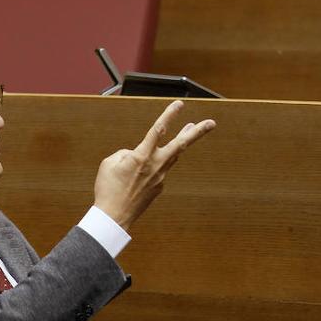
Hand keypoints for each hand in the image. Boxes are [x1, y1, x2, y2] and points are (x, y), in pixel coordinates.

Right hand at [93, 101, 215, 230]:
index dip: (170, 115)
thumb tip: (138, 154)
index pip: (159, 130)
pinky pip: (159, 170)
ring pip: (174, 154)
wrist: (114, 216)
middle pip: (181, 144)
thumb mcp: (110, 163)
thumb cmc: (108, 188)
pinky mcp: (159, 187)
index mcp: (142, 156)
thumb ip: (127, 153)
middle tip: (212, 123)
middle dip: (198, 132)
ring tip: (191, 128)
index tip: (180, 105)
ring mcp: (160, 177)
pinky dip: (153, 165)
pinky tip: (141, 172)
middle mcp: (156, 165)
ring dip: (182, 140)